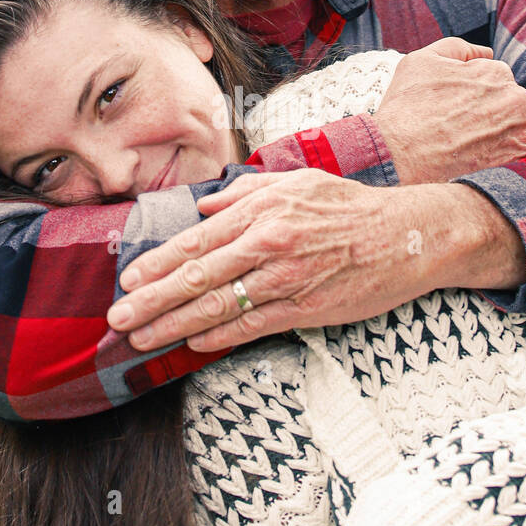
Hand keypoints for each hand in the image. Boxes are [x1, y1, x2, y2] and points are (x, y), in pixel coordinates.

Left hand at [107, 172, 439, 353]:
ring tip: (141, 337)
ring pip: (216, 307)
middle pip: (196, 278)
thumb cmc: (350, 207)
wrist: (407, 236)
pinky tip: (191, 343)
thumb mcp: (296, 182)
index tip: (129, 278)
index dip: (157, 263)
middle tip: (118, 318)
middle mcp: (267, 245)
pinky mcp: (304, 310)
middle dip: (151, 300)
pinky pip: (251, 327)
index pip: (196, 240)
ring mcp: (284, 281)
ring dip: (172, 325)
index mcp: (261, 211)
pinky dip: (217, 336)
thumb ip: (245, 193)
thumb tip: (204, 204)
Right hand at [375, 37, 525, 185]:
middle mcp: (515, 95)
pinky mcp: (522, 153)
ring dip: (502, 128)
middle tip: (459, 126)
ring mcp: (521, 126)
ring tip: (469, 142)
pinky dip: (518, 147)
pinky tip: (492, 152)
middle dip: (489, 109)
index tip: (453, 107)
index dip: (470, 92)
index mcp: (495, 70)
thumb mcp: (422, 60)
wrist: (401, 155)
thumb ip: (458, 48)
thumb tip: (485, 52)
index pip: (492, 77)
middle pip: (507, 99)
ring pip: (518, 121)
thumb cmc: (407, 107)